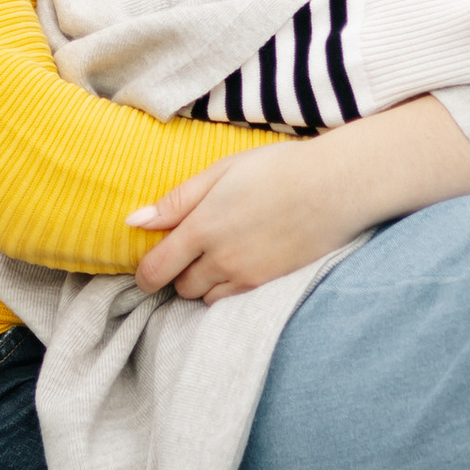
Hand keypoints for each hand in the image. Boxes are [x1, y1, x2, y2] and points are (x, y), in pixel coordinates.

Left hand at [128, 103, 469, 300]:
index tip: (145, 266)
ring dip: (200, 283)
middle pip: (179, 286)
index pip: (155, 268)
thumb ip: (177, 200)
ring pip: (203, 297)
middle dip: (175, 273)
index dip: (143, 273)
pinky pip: (229, 299)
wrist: (334, 187)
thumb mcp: (221, 171)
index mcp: (202, 226)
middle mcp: (220, 259)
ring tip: (214, 256)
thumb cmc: (278, 169)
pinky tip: (236, 264)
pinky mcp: (267, 284)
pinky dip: (223, 288)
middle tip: (186, 251)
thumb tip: (136, 221)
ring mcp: (245, 275)